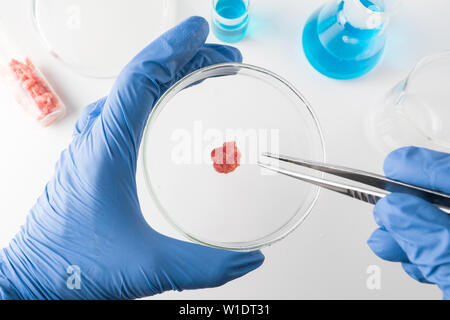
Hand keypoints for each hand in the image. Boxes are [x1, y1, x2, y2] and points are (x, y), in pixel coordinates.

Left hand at [0, 16, 263, 299]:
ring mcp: (93, 147)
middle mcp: (97, 140)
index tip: (201, 32)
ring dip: (168, 75)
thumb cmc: (74, 268)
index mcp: (106, 149)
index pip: (140, 79)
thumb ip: (202, 266)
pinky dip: (152, 96)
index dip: (172, 49)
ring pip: (132, 93)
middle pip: (142, 79)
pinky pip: (125, 111)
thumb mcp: (145, 266)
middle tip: (225, 58)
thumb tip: (247, 260)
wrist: (33, 281)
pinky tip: (166, 107)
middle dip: (185, 60)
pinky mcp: (93, 159)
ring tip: (203, 73)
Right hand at [367, 146, 449, 298]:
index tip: (392, 168)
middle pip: (444, 202)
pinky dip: (421, 254)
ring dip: (407, 234)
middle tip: (383, 213)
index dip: (424, 168)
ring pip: (438, 228)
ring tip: (388, 242)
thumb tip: (394, 209)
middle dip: (406, 207)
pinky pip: (442, 250)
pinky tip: (411, 261)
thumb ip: (431, 240)